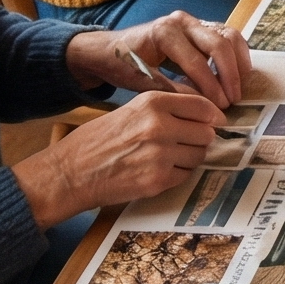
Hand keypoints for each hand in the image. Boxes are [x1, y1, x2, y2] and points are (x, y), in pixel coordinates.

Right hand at [13, 90, 223, 224]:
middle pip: (206, 133)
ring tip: (166, 157)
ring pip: (199, 155)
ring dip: (189, 157)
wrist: (68, 174)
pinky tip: (156, 171)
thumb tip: (205, 112)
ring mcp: (160, 154)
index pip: (202, 106)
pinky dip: (177, 174)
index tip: (216, 122)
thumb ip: (167, 109)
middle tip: (184, 143)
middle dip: (198, 139)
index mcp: (153, 103)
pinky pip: (185, 175)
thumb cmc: (96, 141)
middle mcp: (160, 126)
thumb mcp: (131, 110)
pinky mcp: (157, 180)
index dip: (213, 116)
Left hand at [68, 14, 248, 108]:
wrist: (109, 48)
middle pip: (218, 44)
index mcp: (164, 32)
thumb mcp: (139, 80)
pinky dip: (236, 54)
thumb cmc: (120, 64)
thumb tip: (200, 104)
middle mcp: (182, 21)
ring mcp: (193, 21)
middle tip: (233, 99)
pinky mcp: (200, 26)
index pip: (195, 61)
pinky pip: (226, 36)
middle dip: (229, 74)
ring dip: (237, 63)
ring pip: (228, 36)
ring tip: (238, 88)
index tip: (220, 106)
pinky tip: (238, 73)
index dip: (210, 85)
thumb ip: (170, 90)